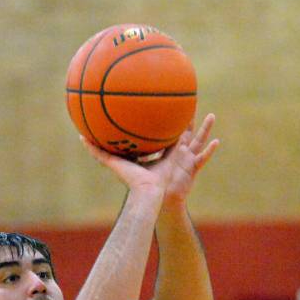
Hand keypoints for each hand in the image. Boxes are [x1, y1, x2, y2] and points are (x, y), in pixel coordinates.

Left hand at [79, 113, 218, 197]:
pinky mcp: (190, 170)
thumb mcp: (116, 161)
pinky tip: (217, 141)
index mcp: (161, 151)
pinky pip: (202, 159)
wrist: (149, 196)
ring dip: (204, 129)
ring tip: (212, 116)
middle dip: (187, 120)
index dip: (167, 121)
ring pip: (197, 142)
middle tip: (192, 103)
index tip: (168, 106)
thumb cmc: (134, 182)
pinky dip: (209, 151)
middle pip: (183, 133)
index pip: (165, 132)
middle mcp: (174, 154)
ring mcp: (184, 161)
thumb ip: (100, 150)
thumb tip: (81, 138)